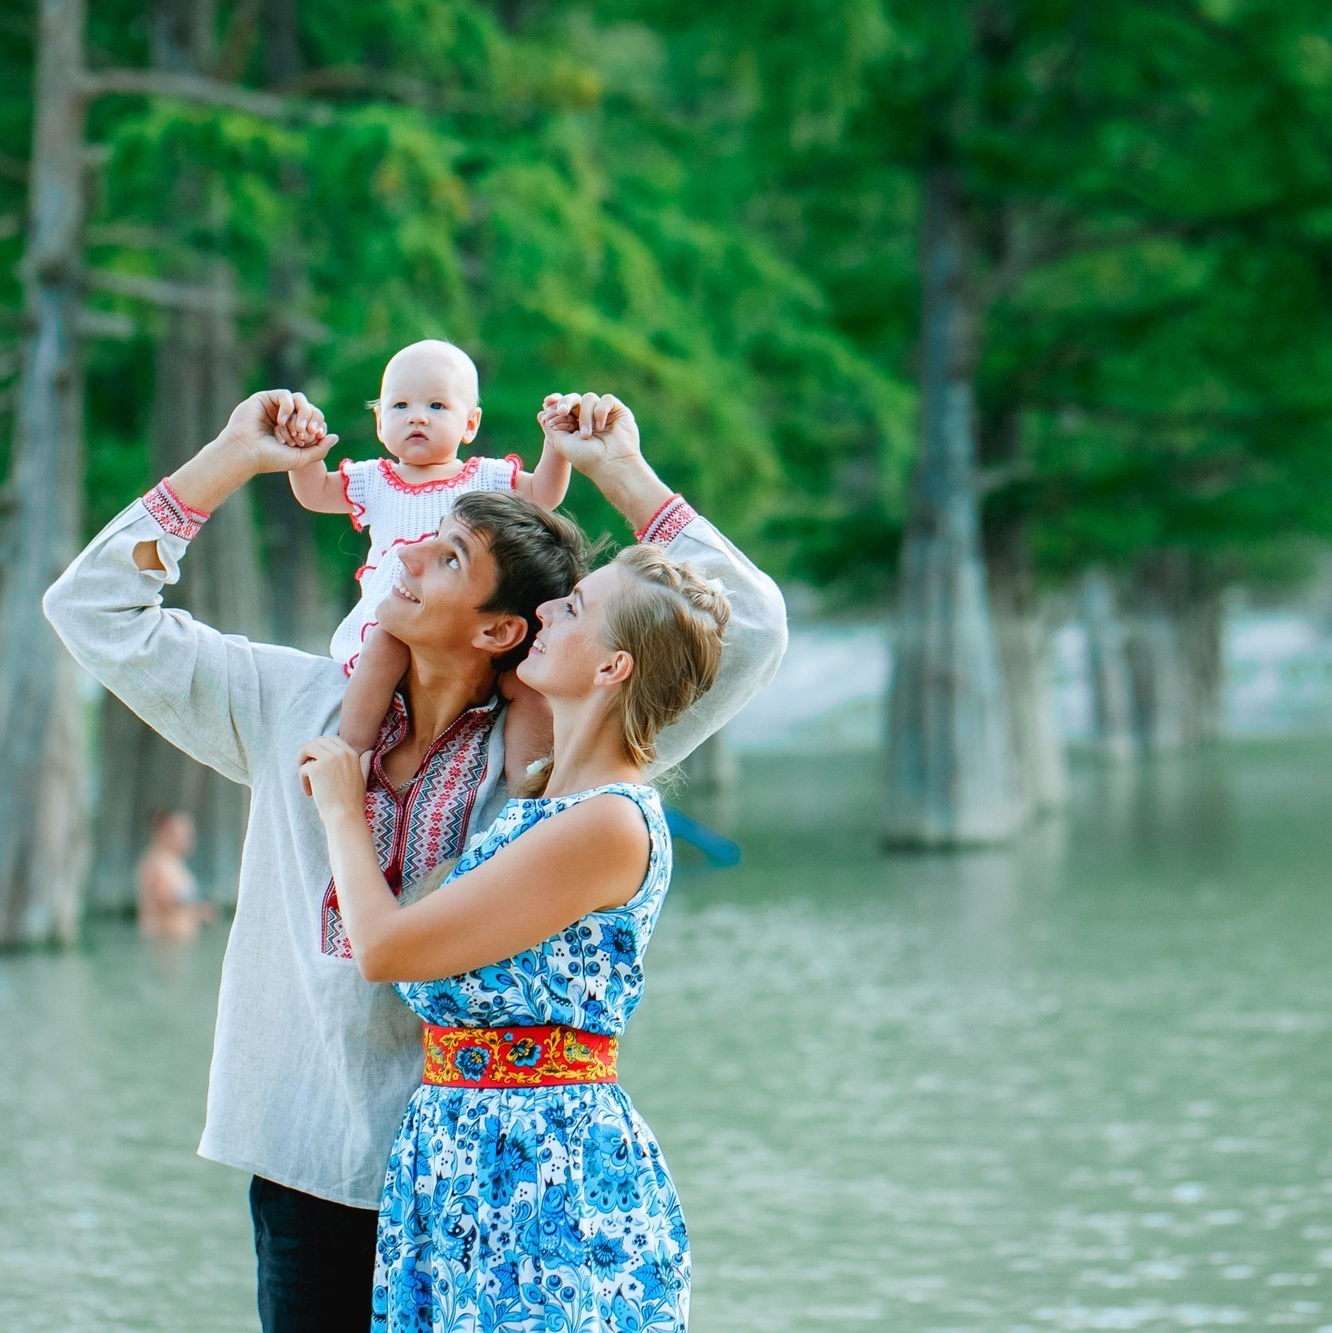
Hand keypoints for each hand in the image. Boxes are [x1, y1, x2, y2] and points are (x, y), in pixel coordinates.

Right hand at [217, 391, 338, 475]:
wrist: (245, 453)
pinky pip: (285, 395)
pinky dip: (288, 408)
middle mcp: (284, 418)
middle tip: (304, 434)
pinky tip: (281, 422)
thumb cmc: (270, 458)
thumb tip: (335, 437)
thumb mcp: (301, 458)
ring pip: (299, 401)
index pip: (314, 421)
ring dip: (301, 415)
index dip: (318, 427)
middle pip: (308, 410)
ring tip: (296, 430)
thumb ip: (319, 449)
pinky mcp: (264, 399)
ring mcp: (274, 408)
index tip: (316, 436)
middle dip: (310, 422)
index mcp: (293, 431)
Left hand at [297, 736, 370, 821]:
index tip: (319, 761)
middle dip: (310, 752)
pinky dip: (303, 780)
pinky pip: (303, 768)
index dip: (323, 748)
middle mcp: (341, 752)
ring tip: (305, 775)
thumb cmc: (353, 801)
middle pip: (318, 741)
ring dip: (302, 760)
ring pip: (308, 748)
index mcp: (352, 753)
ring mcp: (328, 759)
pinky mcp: (315, 768)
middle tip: (307, 768)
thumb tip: (369, 752)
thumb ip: (365, 763)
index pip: (333, 739)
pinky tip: (309, 792)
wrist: (345, 815)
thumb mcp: (363, 778)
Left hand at [536, 392, 639, 476]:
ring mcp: (604, 414)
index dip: (556, 403)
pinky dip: (600, 412)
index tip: (547, 406)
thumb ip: (551, 427)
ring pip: (589, 398)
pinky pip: (606, 399)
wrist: (611, 465)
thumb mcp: (561, 443)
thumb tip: (542, 413)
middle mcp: (589, 418)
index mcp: (575, 425)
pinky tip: (600, 428)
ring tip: (587, 435)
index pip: (564, 407)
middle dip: (566, 402)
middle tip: (562, 411)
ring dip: (585, 416)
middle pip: (575, 398)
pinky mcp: (618, 411)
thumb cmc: (586, 458)